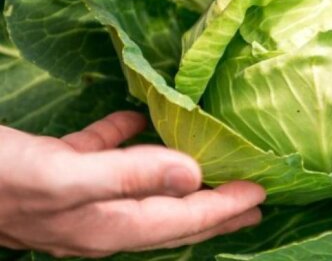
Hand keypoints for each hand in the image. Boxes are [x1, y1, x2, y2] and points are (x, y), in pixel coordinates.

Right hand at [0, 112, 265, 256]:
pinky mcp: (57, 169)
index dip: (223, 208)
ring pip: (144, 187)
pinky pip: (103, 156)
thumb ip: (130, 176)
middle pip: (171, 216)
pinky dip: (126, 142)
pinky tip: (136, 120)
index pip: (182, 220)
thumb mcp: (63, 177)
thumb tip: (193, 175)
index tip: (261, 194)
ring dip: (179, 178)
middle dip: (214, 209)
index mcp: (106, 225)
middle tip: (254, 200)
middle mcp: (97, 218)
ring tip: (212, 170)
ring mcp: (77, 197)